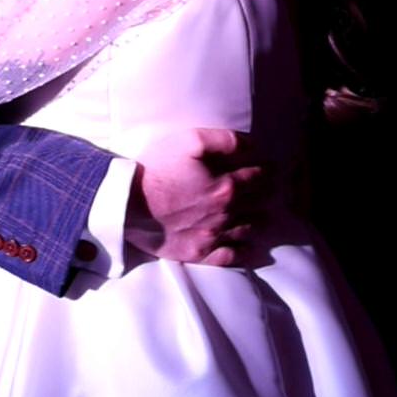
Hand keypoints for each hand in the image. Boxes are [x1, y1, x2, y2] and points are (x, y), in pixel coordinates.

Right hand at [127, 128, 268, 265]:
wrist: (128, 204)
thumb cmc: (157, 169)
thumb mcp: (191, 140)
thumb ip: (226, 140)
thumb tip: (252, 145)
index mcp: (227, 186)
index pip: (260, 177)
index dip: (267, 170)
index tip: (268, 167)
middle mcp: (227, 214)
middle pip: (260, 204)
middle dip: (267, 193)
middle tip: (268, 188)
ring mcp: (214, 237)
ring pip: (250, 229)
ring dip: (259, 219)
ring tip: (260, 212)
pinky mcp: (200, 253)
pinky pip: (233, 257)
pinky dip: (245, 251)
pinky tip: (250, 246)